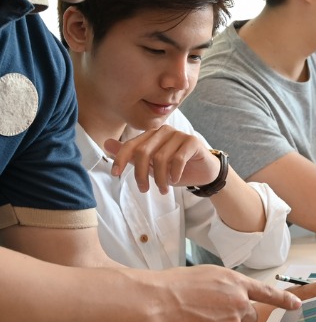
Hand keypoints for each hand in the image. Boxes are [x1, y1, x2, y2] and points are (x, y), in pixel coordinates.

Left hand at [104, 126, 220, 194]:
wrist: (204, 172)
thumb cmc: (176, 168)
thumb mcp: (151, 165)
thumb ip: (131, 155)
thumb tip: (106, 143)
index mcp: (152, 135)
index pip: (131, 145)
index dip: (121, 159)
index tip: (115, 174)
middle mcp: (164, 131)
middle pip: (144, 152)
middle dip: (141, 174)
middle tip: (144, 190)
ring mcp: (179, 134)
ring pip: (160, 157)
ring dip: (160, 178)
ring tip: (163, 190)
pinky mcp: (192, 141)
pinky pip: (178, 158)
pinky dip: (174, 173)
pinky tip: (175, 180)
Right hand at [139, 265, 300, 321]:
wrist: (154, 303)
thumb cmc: (171, 287)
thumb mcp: (206, 277)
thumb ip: (225, 288)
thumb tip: (232, 296)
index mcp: (235, 283)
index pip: (268, 293)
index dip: (283, 301)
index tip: (296, 306)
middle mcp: (239, 303)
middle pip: (250, 318)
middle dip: (236, 320)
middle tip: (209, 316)